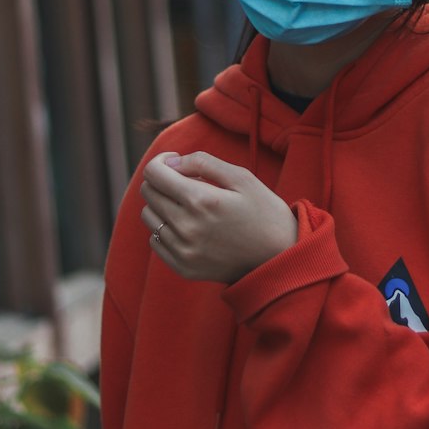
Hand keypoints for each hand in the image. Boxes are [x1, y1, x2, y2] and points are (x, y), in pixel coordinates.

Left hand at [139, 151, 297, 283]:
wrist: (280, 256)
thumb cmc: (264, 211)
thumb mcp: (241, 177)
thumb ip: (202, 162)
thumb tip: (171, 162)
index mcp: (200, 200)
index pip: (154, 173)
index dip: (161, 161)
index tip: (175, 161)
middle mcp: (186, 227)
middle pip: (148, 193)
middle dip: (162, 180)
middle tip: (184, 180)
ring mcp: (183, 251)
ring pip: (149, 216)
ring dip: (162, 204)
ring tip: (187, 204)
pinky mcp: (183, 268)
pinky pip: (155, 241)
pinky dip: (165, 229)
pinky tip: (188, 225)